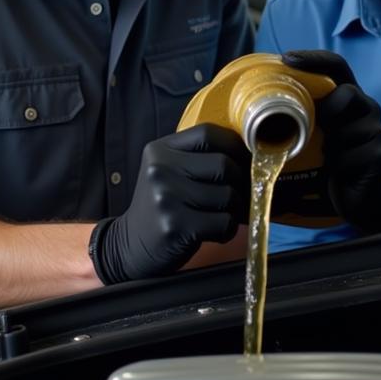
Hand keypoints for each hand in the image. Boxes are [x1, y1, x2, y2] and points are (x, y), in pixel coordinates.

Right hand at [89, 124, 250, 283]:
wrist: (129, 246)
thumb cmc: (162, 206)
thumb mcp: (169, 171)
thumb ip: (198, 157)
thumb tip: (251, 154)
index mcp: (160, 150)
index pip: (208, 133)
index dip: (234, 145)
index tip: (243, 160)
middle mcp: (160, 169)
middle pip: (223, 165)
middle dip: (239, 183)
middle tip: (235, 197)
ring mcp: (166, 197)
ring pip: (228, 195)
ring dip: (234, 210)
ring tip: (219, 216)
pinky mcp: (176, 226)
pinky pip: (224, 222)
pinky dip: (227, 230)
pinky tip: (214, 232)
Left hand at [282, 50, 380, 232]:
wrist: (361, 196)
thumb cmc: (330, 159)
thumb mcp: (312, 135)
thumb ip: (299, 118)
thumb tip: (250, 110)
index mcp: (346, 96)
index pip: (336, 66)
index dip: (314, 59)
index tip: (287, 59)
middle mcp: (366, 107)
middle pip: (348, 93)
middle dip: (326, 111)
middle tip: (314, 129)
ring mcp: (376, 130)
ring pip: (345, 130)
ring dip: (328, 147)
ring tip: (324, 159)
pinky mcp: (379, 155)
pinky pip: (349, 157)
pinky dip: (335, 167)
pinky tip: (335, 174)